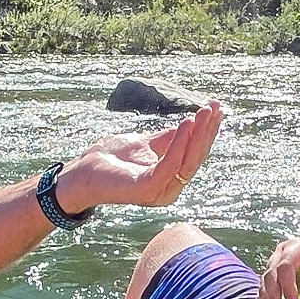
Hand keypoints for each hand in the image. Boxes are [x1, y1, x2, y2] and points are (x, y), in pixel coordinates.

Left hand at [55, 100, 222, 212]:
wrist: (84, 172)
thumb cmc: (113, 158)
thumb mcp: (148, 142)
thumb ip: (170, 137)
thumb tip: (194, 122)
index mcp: (172, 178)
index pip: (195, 152)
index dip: (207, 131)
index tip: (216, 107)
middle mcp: (170, 188)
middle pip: (195, 157)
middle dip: (206, 131)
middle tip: (214, 107)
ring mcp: (160, 191)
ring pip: (187, 161)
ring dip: (197, 134)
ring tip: (202, 111)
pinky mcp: (148, 190)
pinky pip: (170, 165)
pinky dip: (179, 143)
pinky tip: (185, 123)